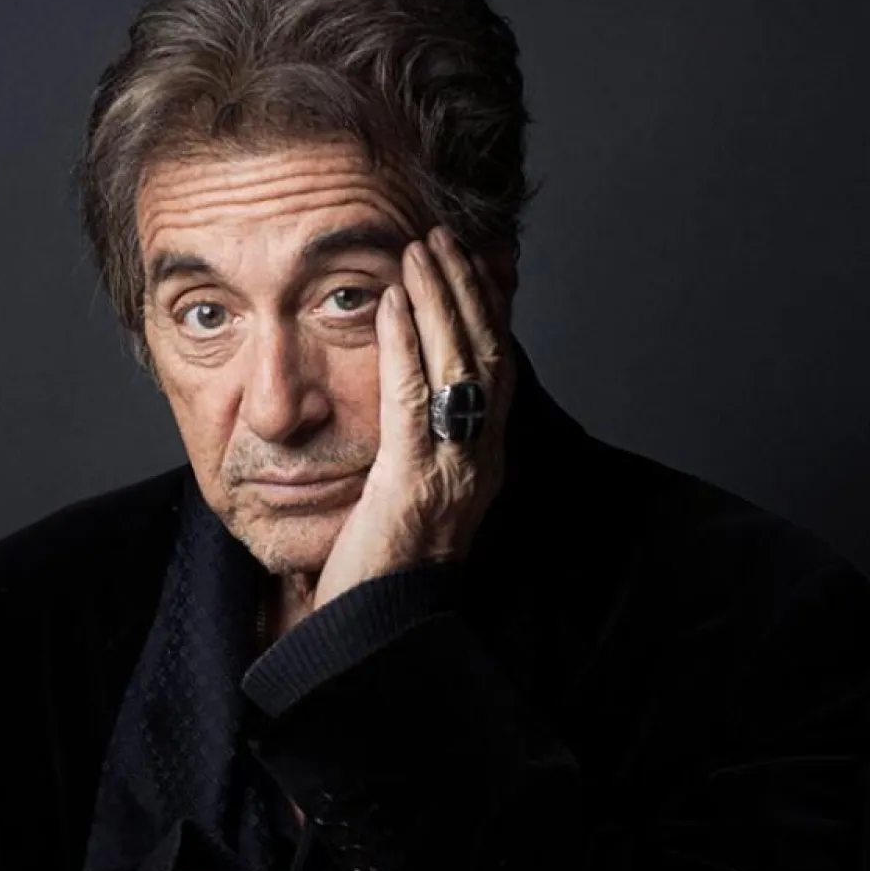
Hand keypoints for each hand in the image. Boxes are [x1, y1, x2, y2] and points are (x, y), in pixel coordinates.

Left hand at [313, 225, 515, 611]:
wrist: (377, 633)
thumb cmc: (385, 568)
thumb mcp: (412, 495)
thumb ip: (418, 445)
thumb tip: (409, 401)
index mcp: (483, 460)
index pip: (493, 367)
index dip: (483, 309)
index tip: (464, 263)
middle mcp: (481, 458)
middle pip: (486, 352)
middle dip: (465, 288)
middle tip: (442, 238)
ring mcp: (454, 467)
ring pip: (458, 363)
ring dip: (438, 299)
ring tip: (419, 250)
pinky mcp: (414, 478)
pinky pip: (413, 394)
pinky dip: (405, 340)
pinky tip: (390, 301)